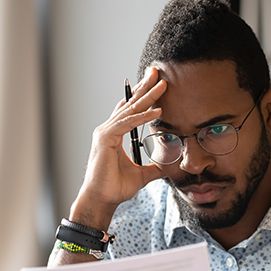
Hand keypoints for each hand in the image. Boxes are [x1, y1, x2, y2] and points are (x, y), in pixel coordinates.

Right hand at [69, 67, 167, 227]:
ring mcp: (105, 132)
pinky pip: (128, 124)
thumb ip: (154, 167)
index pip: (131, 110)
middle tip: (157, 72)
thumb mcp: (142, 175)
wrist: (102, 199)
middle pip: (130, 104)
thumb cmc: (115, 187)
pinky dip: (143, 117)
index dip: (143, 96)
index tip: (155, 83)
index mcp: (114, 134)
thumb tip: (168, 166)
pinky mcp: (106, 138)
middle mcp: (108, 129)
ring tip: (162, 85)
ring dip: (148, 97)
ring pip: (131, 110)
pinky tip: (157, 111)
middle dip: (145, 87)